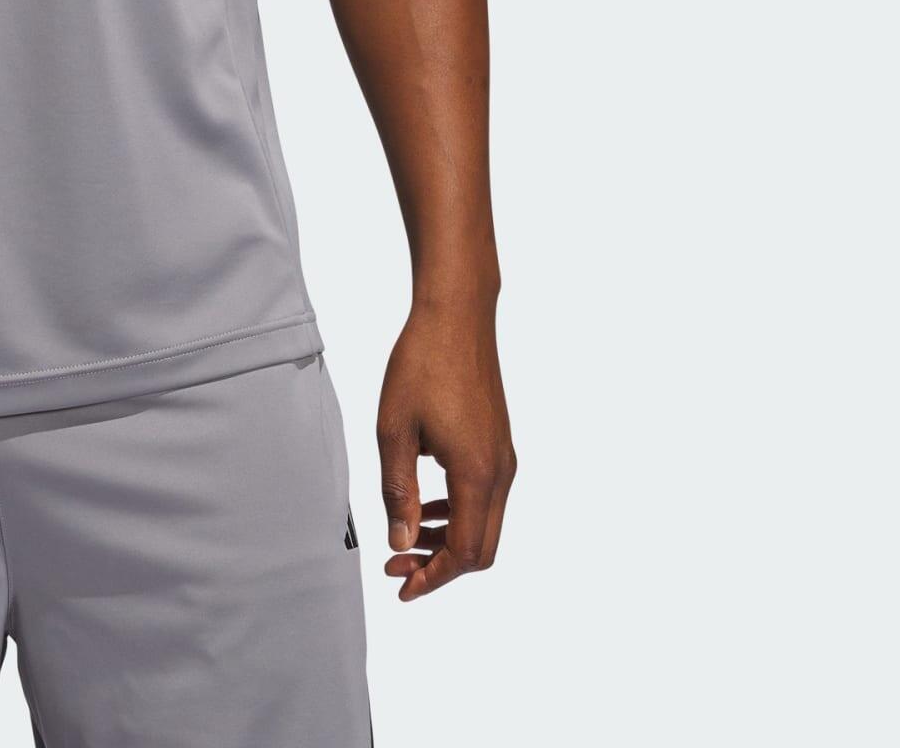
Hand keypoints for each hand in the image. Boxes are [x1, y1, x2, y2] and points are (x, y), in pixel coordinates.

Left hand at [376, 300, 515, 601]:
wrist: (457, 315)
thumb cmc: (421, 364)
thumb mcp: (395, 430)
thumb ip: (398, 492)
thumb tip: (401, 544)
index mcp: (477, 473)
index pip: (465, 552)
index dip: (433, 578)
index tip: (400, 585)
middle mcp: (501, 472)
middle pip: (482, 549)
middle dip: (441, 567)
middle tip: (398, 565)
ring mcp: (505, 458)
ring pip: (485, 525)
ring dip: (448, 541)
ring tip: (406, 538)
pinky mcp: (500, 444)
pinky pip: (485, 498)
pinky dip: (457, 514)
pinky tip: (426, 505)